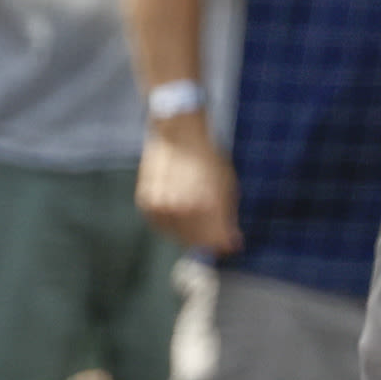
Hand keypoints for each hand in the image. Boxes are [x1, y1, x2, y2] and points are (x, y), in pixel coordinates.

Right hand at [135, 118, 242, 254]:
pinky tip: (179, 206)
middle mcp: (181, 209)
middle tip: (213, 224)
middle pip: (197, 243)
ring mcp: (161, 208)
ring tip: (196, 208)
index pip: (216, 242)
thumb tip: (233, 246)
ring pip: (178, 236)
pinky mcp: (146, 205)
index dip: (225, 243)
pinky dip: (172, 222)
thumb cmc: (207, 158)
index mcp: (206, 205)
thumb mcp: (227, 185)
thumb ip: (229, 218)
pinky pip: (162, 226)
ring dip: (189, 231)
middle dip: (208, 238)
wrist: (178, 133)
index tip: (230, 240)